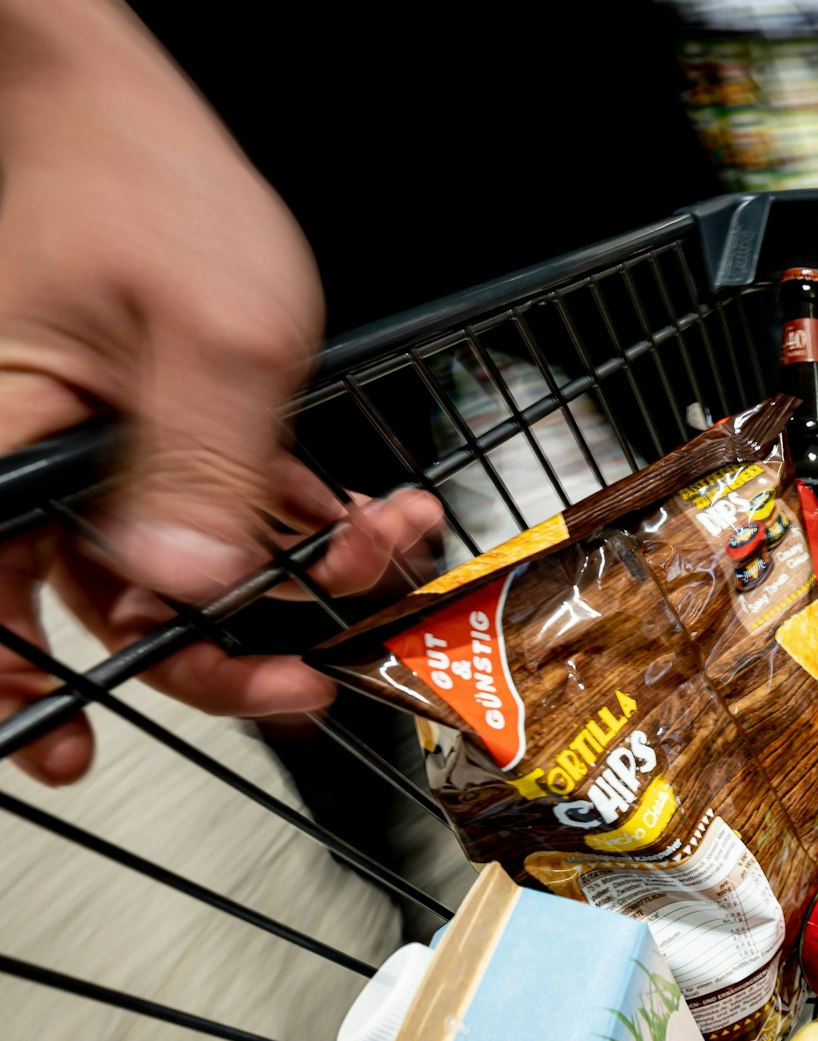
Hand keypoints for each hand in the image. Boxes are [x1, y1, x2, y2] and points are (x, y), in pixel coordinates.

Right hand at [0, 0, 439, 785]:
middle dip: (221, 646)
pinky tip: (359, 515)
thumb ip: (203, 468)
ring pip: (179, 566)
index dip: (32, 692)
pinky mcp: (147, 438)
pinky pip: (211, 512)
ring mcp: (91, 455)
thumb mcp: (214, 337)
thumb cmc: (143, 186)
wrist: (130, 112)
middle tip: (302, 676)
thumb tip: (188, 585)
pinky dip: (289, 523)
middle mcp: (31, 465)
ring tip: (374, 547)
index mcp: (3, 451)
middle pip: (107, 606)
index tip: (88, 745)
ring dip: (286, 574)